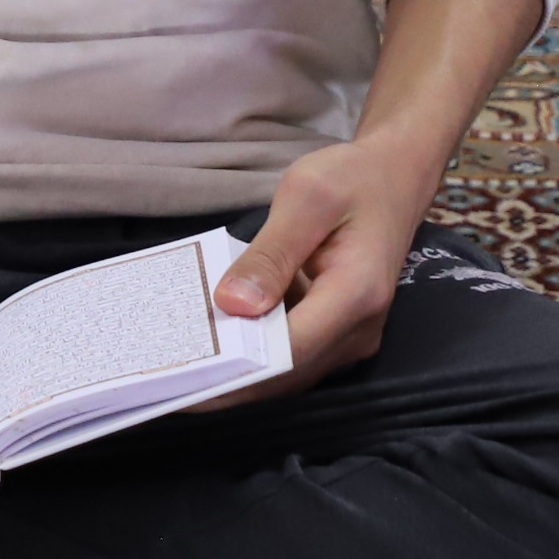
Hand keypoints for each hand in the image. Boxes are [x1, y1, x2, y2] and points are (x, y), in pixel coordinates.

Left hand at [200, 133, 447, 406]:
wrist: (395, 177)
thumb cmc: (352, 179)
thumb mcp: (307, 197)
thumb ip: (271, 253)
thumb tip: (232, 305)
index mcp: (355, 294)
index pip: (287, 352)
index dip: (233, 372)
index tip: (181, 379)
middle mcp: (358, 330)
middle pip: (283, 374)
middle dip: (225, 381)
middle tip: (163, 381)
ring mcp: (350, 337)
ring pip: (285, 373)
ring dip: (235, 371)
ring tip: (178, 364)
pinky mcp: (338, 334)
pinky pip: (290, 355)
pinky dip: (252, 352)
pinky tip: (212, 338)